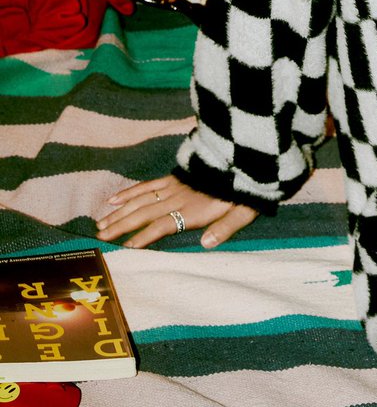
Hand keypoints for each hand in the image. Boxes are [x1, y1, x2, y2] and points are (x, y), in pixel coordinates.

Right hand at [96, 175, 257, 249]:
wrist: (246, 158)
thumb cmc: (246, 190)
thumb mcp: (243, 211)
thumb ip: (226, 227)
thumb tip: (206, 243)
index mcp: (194, 210)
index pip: (163, 226)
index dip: (144, 237)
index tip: (125, 248)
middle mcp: (179, 198)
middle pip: (144, 213)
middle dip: (121, 226)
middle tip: (100, 237)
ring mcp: (174, 186)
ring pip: (141, 200)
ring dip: (119, 212)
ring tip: (100, 225)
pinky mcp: (174, 177)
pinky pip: (148, 185)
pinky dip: (130, 192)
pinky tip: (113, 199)